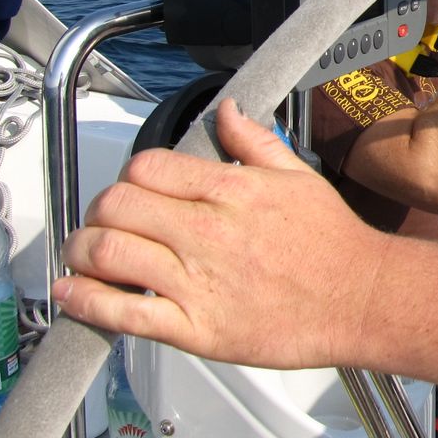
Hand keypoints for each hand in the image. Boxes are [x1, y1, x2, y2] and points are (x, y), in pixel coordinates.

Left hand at [55, 99, 389, 370]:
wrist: (362, 298)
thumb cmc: (334, 242)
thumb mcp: (299, 176)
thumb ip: (255, 141)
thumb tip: (226, 110)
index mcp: (232, 189)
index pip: (148, 166)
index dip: (129, 175)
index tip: (133, 189)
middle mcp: (209, 231)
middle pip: (117, 205)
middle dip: (100, 210)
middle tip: (105, 221)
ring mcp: (199, 281)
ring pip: (107, 254)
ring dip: (83, 250)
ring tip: (87, 253)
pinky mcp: (195, 327)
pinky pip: (121, 312)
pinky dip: (85, 301)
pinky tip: (75, 292)